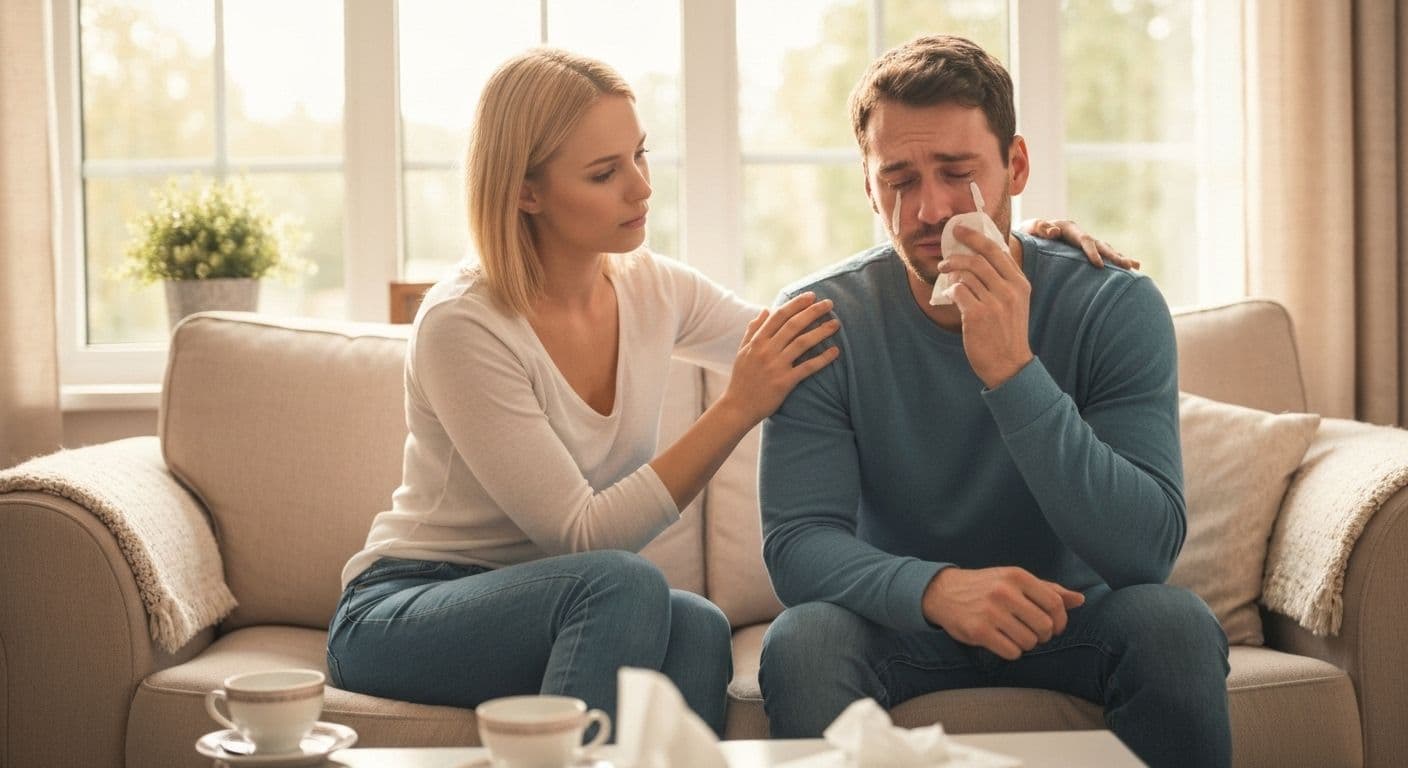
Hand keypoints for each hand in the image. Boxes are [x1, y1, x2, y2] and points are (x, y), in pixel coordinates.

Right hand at [719, 292, 839, 425]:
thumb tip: (765, 309)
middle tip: (829, 304)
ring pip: (802, 343)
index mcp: (757, 341)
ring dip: (821, 331)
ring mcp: (776, 366)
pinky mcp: (784, 382)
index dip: (796, 304)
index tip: (811, 296)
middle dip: (813, 311)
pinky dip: (823, 359)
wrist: (738, 407)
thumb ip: (753, 330)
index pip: (779, 316)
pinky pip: (807, 367)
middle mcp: (766, 350)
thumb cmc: (742, 379)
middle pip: (793, 325)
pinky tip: (835, 352)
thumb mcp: (742, 351)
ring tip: (836, 324)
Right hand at [921, 566, 1085, 660]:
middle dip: (1042, 636)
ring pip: (1029, 642)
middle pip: (1045, 627)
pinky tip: (1001, 641)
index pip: (1056, 604)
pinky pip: (1011, 652)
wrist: (942, 592)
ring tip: (1013, 635)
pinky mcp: (978, 631)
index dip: (1060, 621)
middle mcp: (1004, 592)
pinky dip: (1011, 651)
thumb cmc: (985, 586)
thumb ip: (1048, 590)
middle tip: (1031, 633)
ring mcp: (990, 612)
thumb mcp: (1015, 581)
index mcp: (1017, 576)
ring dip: (1025, 644)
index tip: (1052, 626)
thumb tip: (1080, 600)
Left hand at [942, 226, 1032, 387]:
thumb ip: (1003, 281)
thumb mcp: (1016, 303)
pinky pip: (958, 291)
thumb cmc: (1008, 333)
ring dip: (952, 270)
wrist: (1009, 365)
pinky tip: (949, 295)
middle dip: (960, 248)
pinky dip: (950, 290)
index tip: (962, 230)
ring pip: (967, 274)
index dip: (978, 237)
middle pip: (980, 258)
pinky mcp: (977, 315)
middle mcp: (1010, 290)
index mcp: (1021, 284)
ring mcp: (994, 302)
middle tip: (946, 246)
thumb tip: (978, 258)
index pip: (998, 251)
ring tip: (944, 271)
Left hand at [1020, 218, 1139, 270]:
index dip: (1092, 252)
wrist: (1029, 234)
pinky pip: (1103, 256)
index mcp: (1069, 229)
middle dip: (1114, 256)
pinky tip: (1131, 269)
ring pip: (1106, 250)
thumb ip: (1040, 228)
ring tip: (1135, 266)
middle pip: (1100, 245)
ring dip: (1119, 258)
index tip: (1099, 265)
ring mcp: (1085, 243)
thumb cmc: (1028, 233)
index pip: (1084, 240)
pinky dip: (1115, 261)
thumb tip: (1052, 231)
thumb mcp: (1030, 229)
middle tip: (1127, 265)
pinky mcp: (1086, 251)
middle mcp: (1080, 234)